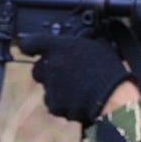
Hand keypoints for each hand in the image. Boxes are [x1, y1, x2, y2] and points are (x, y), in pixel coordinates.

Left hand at [18, 34, 132, 126]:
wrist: (112, 96)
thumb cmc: (108, 68)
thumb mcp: (98, 44)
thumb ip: (84, 41)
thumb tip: (86, 37)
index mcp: (58, 48)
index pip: (30, 43)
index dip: (29, 46)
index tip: (30, 48)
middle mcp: (50, 66)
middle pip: (37, 69)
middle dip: (47, 71)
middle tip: (64, 72)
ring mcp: (50, 87)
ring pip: (47, 87)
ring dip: (57, 87)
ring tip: (77, 88)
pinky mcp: (54, 105)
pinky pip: (54, 103)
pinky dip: (62, 103)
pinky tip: (78, 99)